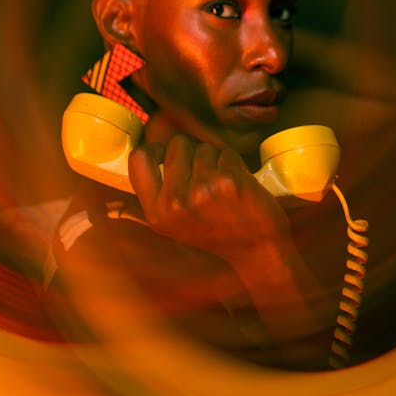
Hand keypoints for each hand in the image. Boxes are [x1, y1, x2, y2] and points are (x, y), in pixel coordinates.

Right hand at [128, 134, 292, 270]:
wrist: (257, 250)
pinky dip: (235, 164)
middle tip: (205, 177)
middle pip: (178, 144)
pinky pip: (228, 153)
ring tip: (222, 186)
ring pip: (205, 147)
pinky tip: (237, 185)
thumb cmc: (216, 232)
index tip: (167, 153)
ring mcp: (202, 190)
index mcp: (157, 214)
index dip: (154, 148)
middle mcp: (175, 202)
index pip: (138, 158)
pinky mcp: (230, 181)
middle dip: (193, 152)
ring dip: (215, 160)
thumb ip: (161, 191)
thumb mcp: (175, 223)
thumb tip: (152, 149)